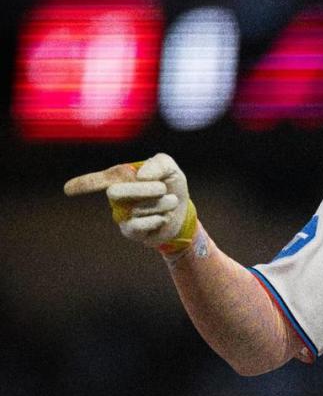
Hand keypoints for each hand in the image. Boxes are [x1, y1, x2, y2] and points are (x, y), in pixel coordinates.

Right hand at [64, 153, 197, 254]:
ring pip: (136, 208)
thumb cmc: (170, 185)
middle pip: (115, 192)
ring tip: (169, 202)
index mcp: (121, 176)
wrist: (182, 211)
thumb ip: (159, 164)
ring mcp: (121, 214)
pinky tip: (163, 217)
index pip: (99, 180)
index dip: (84, 183)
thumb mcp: (170, 169)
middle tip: (162, 188)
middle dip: (144, 189)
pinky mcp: (130, 231)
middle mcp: (117, 196)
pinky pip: (139, 225)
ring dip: (161, 204)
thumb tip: (140, 176)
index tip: (67, 189)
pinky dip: (158, 218)